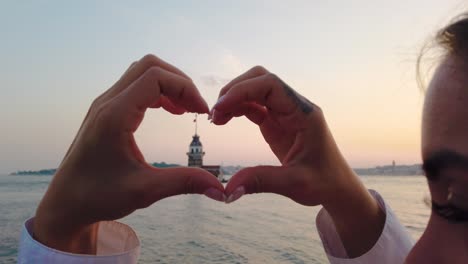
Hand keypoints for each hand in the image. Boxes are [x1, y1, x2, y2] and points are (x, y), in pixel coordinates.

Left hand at [34, 54, 224, 253]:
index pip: (156, 77)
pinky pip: (135, 86)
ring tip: (185, 110)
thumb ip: (184, 183)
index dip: (185, 88)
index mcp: (115, 116)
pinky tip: (169, 111)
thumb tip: (219, 188)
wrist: (65, 203)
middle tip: (196, 108)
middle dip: (179, 82)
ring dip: (168, 85)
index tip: (201, 113)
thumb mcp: (145, 191)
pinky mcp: (105, 111)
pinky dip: (157, 92)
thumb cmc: (98, 197)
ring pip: (142, 73)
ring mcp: (104, 104)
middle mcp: (107, 103)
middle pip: (150, 66)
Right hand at [212, 66, 384, 256]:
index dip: (243, 90)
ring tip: (216, 119)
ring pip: (254, 90)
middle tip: (215, 113)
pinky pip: (254, 105)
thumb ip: (261, 182)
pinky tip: (223, 120)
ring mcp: (284, 113)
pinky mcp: (276, 122)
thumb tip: (228, 189)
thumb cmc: (323, 182)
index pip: (271, 85)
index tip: (221, 107)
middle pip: (260, 79)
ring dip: (233, 99)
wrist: (335, 187)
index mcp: (304, 113)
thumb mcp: (294, 184)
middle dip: (235, 90)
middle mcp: (294, 107)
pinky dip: (237, 109)